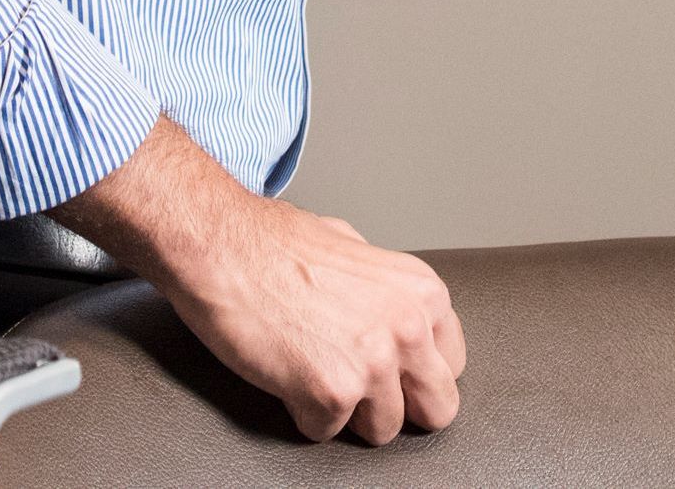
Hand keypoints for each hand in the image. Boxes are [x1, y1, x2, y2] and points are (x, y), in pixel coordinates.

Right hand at [63, 121, 464, 443]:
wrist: (223, 246)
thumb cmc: (274, 242)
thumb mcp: (356, 248)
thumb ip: (386, 291)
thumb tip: (390, 316)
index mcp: (422, 293)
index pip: (451, 365)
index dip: (416, 374)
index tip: (394, 374)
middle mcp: (409, 328)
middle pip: (437, 409)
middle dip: (400, 406)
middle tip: (363, 393)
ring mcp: (374, 364)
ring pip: (383, 430)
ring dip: (348, 413)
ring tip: (314, 374)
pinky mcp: (332, 392)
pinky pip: (326, 432)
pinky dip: (302, 413)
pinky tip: (286, 376)